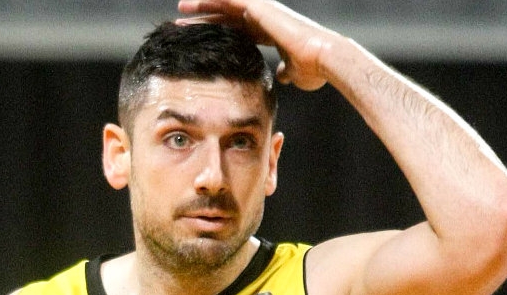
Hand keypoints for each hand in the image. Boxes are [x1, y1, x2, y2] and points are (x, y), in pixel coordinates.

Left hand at [176, 0, 346, 90]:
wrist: (324, 57)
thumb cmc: (314, 69)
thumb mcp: (294, 73)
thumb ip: (285, 72)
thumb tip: (281, 75)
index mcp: (270, 33)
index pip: (237, 30)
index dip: (218, 32)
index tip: (200, 36)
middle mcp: (265, 19)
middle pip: (227, 16)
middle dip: (205, 17)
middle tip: (183, 18)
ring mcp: (263, 11)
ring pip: (226, 5)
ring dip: (204, 5)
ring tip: (182, 7)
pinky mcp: (261, 8)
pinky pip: (230, 0)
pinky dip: (214, 1)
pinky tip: (197, 1)